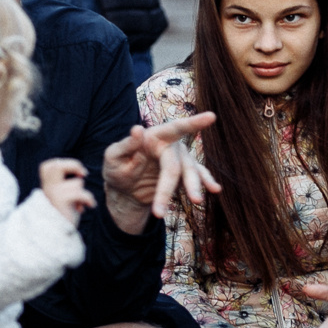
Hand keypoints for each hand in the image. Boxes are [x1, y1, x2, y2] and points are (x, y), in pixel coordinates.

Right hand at [38, 157, 94, 222]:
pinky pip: (80, 194)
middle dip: (73, 165)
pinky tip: (89, 206)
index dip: (65, 163)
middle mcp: (47, 188)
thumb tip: (82, 173)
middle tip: (83, 174)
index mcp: (46, 186)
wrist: (57, 234)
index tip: (76, 172)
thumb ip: (66, 184)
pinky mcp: (61, 202)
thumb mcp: (63, 196)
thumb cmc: (64, 214)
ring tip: (80, 204)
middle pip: (56, 166)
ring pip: (76, 183)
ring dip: (83, 193)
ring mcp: (53, 194)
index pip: (50, 166)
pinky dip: (88, 199)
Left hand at [102, 112, 220, 232]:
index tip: (212, 117)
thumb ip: (125, 146)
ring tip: (196, 201)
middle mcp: (171, 146)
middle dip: (168, 187)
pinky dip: (207, 182)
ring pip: (190, 172)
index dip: (193, 123)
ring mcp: (180, 160)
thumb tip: (137, 129)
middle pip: (176, 164)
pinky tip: (216, 189)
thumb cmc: (116, 168)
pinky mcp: (184, 176)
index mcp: (154, 136)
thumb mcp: (112, 157)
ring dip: (193, 187)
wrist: (124, 190)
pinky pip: (198, 178)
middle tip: (158, 211)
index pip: (174, 128)